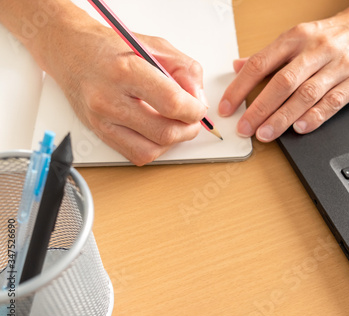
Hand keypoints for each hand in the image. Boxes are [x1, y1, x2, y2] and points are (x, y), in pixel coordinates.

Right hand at [22, 5, 207, 165]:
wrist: (71, 52)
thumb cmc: (111, 47)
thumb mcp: (155, 46)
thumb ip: (184, 70)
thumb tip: (198, 99)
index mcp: (126, 71)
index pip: (172, 103)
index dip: (194, 111)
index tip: (198, 107)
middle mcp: (109, 99)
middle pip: (164, 132)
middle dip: (188, 130)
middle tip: (191, 119)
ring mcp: (102, 120)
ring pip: (150, 151)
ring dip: (172, 143)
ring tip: (174, 125)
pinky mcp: (99, 132)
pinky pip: (135, 156)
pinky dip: (153, 148)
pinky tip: (156, 132)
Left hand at [218, 0, 348, 141]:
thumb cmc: (334, 33)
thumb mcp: (299, 35)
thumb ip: (269, 54)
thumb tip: (238, 66)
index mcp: (296, 37)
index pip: (261, 63)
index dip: (240, 87)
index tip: (227, 107)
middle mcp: (316, 50)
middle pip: (282, 82)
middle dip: (260, 108)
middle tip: (245, 128)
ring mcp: (338, 65)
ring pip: (306, 94)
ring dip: (283, 117)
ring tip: (266, 134)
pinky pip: (334, 101)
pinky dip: (316, 117)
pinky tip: (301, 129)